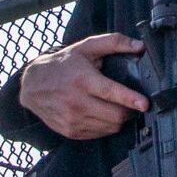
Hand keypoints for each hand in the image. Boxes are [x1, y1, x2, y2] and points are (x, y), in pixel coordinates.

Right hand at [17, 32, 148, 142]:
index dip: (130, 99)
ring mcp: (73, 119)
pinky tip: (102, 113)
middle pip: (115, 116)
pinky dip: (106, 126)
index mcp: (83, 80)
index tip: (144, 104)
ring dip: (119, 119)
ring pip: (110, 127)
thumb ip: (114, 43)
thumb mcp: (86, 47)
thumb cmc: (63, 64)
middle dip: (129, 111)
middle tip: (133, 104)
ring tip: (116, 107)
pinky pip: (99, 134)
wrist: (32, 85)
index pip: (110, 92)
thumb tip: (139, 46)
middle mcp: (77, 102)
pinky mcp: (70, 131)